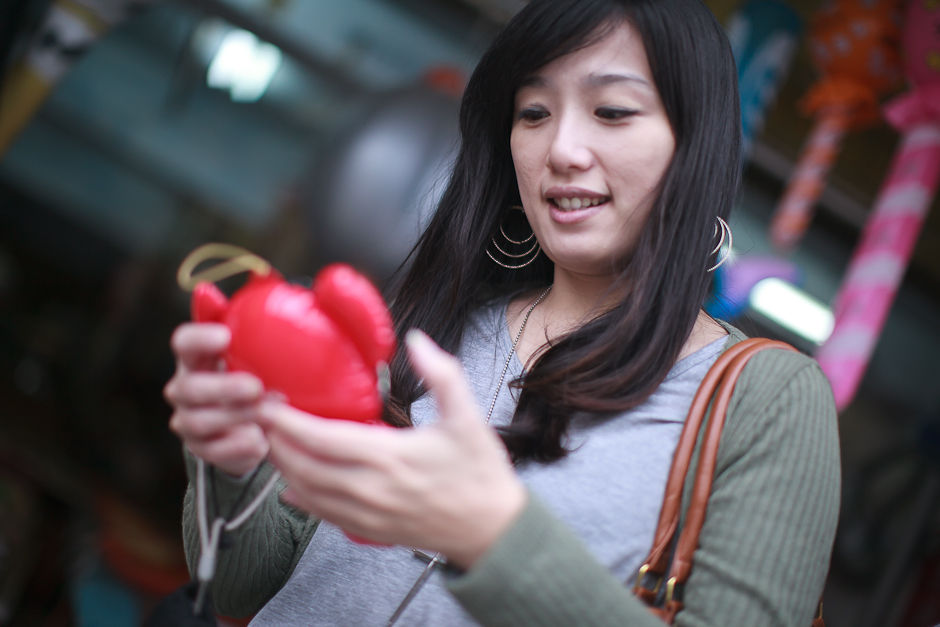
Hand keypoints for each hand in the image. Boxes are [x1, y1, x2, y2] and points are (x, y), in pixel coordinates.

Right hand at [164, 323, 269, 476]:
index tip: (225, 336)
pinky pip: (214, 451)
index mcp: (196, 357)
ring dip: (234, 417)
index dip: (200, 338)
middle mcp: (185, 387)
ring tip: (267, 415)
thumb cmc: (259, 373)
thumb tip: (261, 274)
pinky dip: (237, 446)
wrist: (255, 424)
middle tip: (255, 387)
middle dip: (222, 387)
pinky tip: (260, 440)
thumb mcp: (261, 345)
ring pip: (200, 420)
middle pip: (190, 387)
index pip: (184, 342)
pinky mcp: (203, 449)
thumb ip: (258, 314)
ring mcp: (189, 420)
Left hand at [259, 330, 526, 568]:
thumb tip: (417, 340)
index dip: (287, 422)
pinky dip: (301, 498)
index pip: (321, 439)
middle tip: (260, 417)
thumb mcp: (468, 417)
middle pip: (304, 467)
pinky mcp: (371, 529)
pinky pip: (323, 515)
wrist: (493, 530)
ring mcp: (368, 514)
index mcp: (390, 457)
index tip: (267, 403)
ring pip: (308, 493)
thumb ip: (442, 374)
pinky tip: (292, 485)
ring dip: (284, 467)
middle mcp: (371, 489)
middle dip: (275, 441)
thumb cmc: (480, 473)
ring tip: (272, 442)